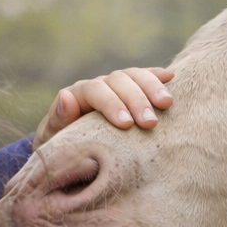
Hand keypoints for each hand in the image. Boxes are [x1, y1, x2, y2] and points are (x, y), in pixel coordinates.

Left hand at [32, 67, 174, 146]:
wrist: (70, 150)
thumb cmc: (61, 148)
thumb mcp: (54, 138)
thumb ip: (57, 120)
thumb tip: (66, 96)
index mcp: (78, 95)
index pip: (95, 90)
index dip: (111, 104)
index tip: (126, 124)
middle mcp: (99, 86)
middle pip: (119, 81)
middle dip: (136, 99)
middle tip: (150, 123)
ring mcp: (116, 87)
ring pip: (134, 76)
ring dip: (152, 87)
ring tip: (167, 104)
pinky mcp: (132, 92)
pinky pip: (145, 78)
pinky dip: (157, 77)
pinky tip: (171, 77)